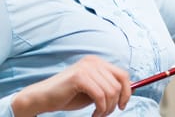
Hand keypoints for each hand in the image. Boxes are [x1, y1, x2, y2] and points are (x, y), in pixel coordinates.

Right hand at [11, 56, 130, 116]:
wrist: (43, 98)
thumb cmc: (68, 96)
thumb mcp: (93, 90)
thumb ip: (108, 88)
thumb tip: (131, 91)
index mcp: (97, 62)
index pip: (123, 75)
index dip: (127, 92)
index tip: (122, 106)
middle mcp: (93, 62)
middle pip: (119, 84)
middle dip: (115, 103)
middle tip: (105, 114)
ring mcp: (86, 67)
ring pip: (110, 91)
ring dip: (107, 108)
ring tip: (98, 114)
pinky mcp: (79, 76)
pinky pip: (100, 95)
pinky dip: (100, 109)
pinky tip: (93, 114)